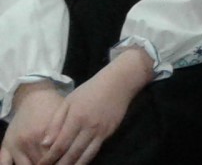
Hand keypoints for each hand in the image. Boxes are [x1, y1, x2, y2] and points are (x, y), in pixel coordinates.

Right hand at [1, 82, 65, 164]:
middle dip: (50, 163)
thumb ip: (64, 137)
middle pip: (40, 163)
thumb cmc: (53, 107)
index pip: (53, 158)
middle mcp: (28, 141)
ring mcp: (15, 145)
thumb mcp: (64, 118)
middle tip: (56, 162)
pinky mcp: (5, 145)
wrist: (34, 96)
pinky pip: (4, 163)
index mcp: (44, 134)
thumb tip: (70, 155)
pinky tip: (26, 164)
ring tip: (45, 162)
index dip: (60, 161)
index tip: (65, 162)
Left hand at [40, 48, 151, 164]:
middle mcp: (88, 128)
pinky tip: (78, 163)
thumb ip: (55, 122)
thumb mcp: (68, 101)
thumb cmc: (89, 90)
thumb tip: (45, 143)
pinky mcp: (109, 133)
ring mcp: (101, 132)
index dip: (49, 158)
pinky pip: (95, 151)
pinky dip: (85, 160)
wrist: (118, 83)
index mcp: (75, 119)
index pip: (59, 145)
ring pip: (85, 156)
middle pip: (72, 154)